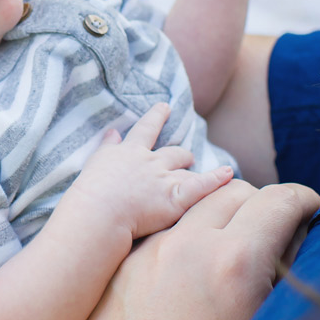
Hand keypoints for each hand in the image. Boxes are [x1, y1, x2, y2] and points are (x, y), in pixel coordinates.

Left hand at [53, 174, 319, 319]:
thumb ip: (283, 281)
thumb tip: (294, 247)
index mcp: (234, 262)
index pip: (280, 198)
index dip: (304, 202)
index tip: (310, 212)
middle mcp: (186, 246)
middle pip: (234, 191)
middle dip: (259, 206)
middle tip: (271, 234)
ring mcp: (144, 256)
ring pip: (190, 205)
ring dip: (214, 216)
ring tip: (225, 250)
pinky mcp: (116, 273)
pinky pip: (156, 233)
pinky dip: (178, 237)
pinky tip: (185, 272)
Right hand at [82, 101, 236, 248]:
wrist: (98, 212)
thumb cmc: (90, 192)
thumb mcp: (95, 161)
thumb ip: (107, 146)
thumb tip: (112, 132)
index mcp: (129, 152)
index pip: (146, 129)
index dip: (157, 116)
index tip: (165, 107)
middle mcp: (150, 162)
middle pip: (173, 153)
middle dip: (181, 154)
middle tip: (187, 156)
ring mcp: (164, 180)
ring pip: (186, 171)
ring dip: (192, 170)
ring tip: (200, 170)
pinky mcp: (174, 199)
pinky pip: (200, 187)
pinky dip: (216, 179)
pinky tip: (228, 173)